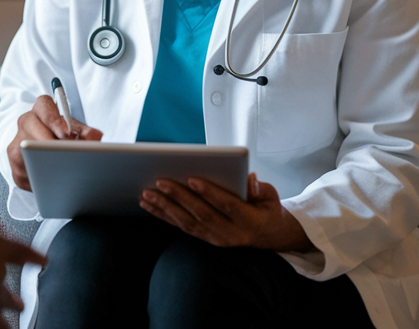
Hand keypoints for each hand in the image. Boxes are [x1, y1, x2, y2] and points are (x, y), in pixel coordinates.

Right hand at [6, 94, 102, 190]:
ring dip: (43, 164)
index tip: (65, 133)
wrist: (46, 148)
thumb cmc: (64, 136)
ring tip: (62, 171)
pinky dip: (40, 180)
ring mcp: (16, 145)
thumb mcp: (77, 130)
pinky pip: (25, 175)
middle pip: (31, 128)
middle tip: (65, 155)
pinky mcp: (14, 166)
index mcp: (41, 110)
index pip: (43, 107)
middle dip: (48, 144)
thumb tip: (94, 137)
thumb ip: (85, 132)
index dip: (53, 119)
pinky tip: (52, 181)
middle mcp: (25, 123)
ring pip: (26, 154)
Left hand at [140, 172, 313, 252]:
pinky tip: (149, 204)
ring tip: (146, 193)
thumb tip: (249, 179)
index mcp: (250, 221)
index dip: (209, 193)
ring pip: (188, 223)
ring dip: (165, 208)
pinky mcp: (206, 239)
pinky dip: (164, 215)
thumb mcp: (271, 197)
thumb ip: (261, 189)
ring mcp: (217, 239)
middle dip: (179, 197)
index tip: (191, 178)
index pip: (227, 205)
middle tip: (160, 181)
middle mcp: (231, 234)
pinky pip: (182, 227)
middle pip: (202, 215)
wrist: (270, 235)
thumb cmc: (268, 208)